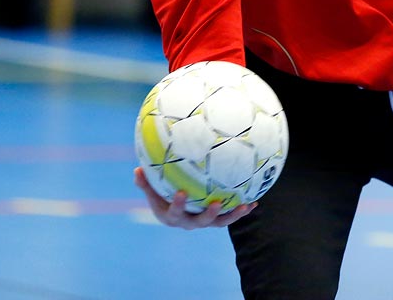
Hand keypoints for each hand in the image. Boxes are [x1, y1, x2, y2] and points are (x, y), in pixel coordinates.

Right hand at [133, 167, 255, 228]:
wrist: (177, 209)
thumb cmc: (162, 196)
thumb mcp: (152, 191)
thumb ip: (145, 182)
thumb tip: (136, 169)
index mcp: (173, 216)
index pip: (175, 212)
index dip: (178, 205)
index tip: (182, 193)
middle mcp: (190, 222)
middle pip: (200, 222)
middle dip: (208, 214)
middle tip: (216, 204)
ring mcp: (204, 221)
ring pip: (219, 222)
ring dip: (232, 215)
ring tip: (244, 206)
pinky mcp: (216, 219)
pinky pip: (230, 215)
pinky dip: (242, 210)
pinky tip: (255, 202)